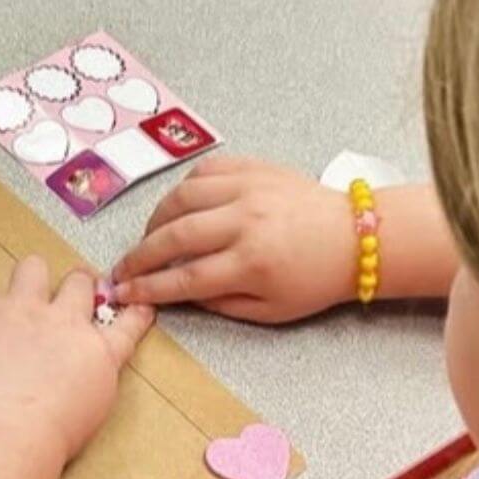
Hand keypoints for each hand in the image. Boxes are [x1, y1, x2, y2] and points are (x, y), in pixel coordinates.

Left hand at [0, 256, 153, 459]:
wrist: (12, 428)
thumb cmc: (54, 433)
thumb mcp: (96, 409)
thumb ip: (95, 379)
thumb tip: (85, 372)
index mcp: (98, 351)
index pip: (127, 325)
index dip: (134, 313)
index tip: (138, 307)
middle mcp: (64, 322)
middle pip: (79, 281)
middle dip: (79, 283)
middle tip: (72, 294)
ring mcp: (23, 312)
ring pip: (32, 268)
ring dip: (29, 279)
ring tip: (22, 297)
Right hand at [112, 156, 355, 322]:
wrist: (357, 237)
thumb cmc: (314, 281)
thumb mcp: (270, 311)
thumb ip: (220, 304)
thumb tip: (180, 294)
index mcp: (251, 262)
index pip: (184, 277)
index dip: (147, 288)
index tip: (122, 293)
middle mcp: (245, 221)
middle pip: (175, 235)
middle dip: (139, 255)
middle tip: (121, 269)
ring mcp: (248, 188)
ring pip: (182, 197)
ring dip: (155, 219)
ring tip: (148, 238)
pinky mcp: (254, 168)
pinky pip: (204, 170)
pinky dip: (182, 188)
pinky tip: (177, 206)